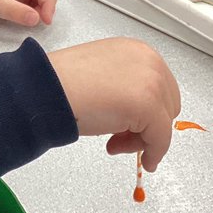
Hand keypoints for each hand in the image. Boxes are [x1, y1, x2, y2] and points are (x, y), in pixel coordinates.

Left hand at [0, 0, 56, 27]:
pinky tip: (31, 19)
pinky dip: (36, 10)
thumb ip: (15, 11)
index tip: (46, 19)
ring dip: (43, 6)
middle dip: (49, 2)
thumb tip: (37, 18)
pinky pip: (31, 1)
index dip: (48, 2)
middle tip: (45, 21)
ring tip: (38, 21)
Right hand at [47, 38, 180, 170]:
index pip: (159, 87)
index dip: (147, 112)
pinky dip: (154, 152)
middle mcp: (149, 61)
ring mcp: (151, 82)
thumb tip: (134, 113)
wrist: (45, 88)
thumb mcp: (101, 76)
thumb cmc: (60, 83)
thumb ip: (123, 86)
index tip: (130, 126)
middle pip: (167, 104)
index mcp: (137, 51)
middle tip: (120, 138)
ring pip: (164, 122)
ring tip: (115, 144)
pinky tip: (143, 161)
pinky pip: (161, 138)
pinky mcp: (148, 105)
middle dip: (147, 126)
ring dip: (144, 139)